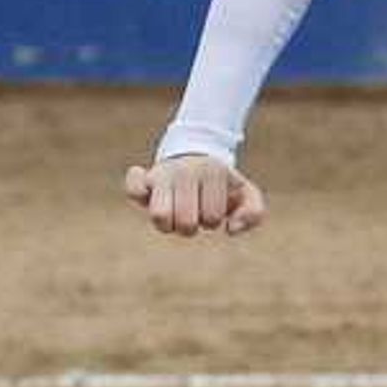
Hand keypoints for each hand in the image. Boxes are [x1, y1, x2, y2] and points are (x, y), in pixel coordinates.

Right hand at [123, 153, 265, 236]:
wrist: (197, 156)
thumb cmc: (222, 184)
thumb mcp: (246, 194)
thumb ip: (254, 213)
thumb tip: (231, 229)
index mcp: (213, 171)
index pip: (211, 218)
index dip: (213, 220)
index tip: (212, 206)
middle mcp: (185, 170)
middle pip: (185, 223)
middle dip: (192, 226)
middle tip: (193, 211)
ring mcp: (163, 173)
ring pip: (159, 216)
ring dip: (168, 224)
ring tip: (175, 213)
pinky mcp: (143, 178)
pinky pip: (132, 188)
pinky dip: (137, 192)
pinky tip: (148, 193)